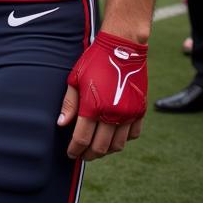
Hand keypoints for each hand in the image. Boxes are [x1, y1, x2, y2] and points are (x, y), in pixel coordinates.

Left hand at [58, 31, 147, 161]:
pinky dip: (123, 139)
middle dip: (89, 154)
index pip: (82, 139)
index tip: (71, 154)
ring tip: (96, 147)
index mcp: (93, 107)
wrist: (122, 48)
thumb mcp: (76, 79)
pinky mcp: (140, 111)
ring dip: (106, 150)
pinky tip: (113, 135)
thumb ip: (70, 104)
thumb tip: (62, 124)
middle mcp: (112, 114)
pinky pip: (133, 135)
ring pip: (118, 145)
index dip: (75, 150)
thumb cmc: (95, 61)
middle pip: (100, 147)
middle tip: (82, 154)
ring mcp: (129, 114)